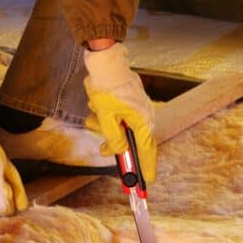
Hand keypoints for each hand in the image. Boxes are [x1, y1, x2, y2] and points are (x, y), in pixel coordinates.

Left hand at [83, 43, 156, 183]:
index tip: (146, 181)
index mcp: (143, 122)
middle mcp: (144, 116)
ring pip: (121, 129)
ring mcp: (137, 109)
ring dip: (105, 127)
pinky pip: (118, 117)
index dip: (147, 167)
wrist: (106, 61)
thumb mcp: (107, 118)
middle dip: (114, 143)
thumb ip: (113, 139)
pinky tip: (97, 107)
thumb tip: (119, 152)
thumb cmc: (108, 88)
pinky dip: (106, 117)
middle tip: (104, 149)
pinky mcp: (128, 102)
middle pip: (131, 141)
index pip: (148, 151)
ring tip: (94, 117)